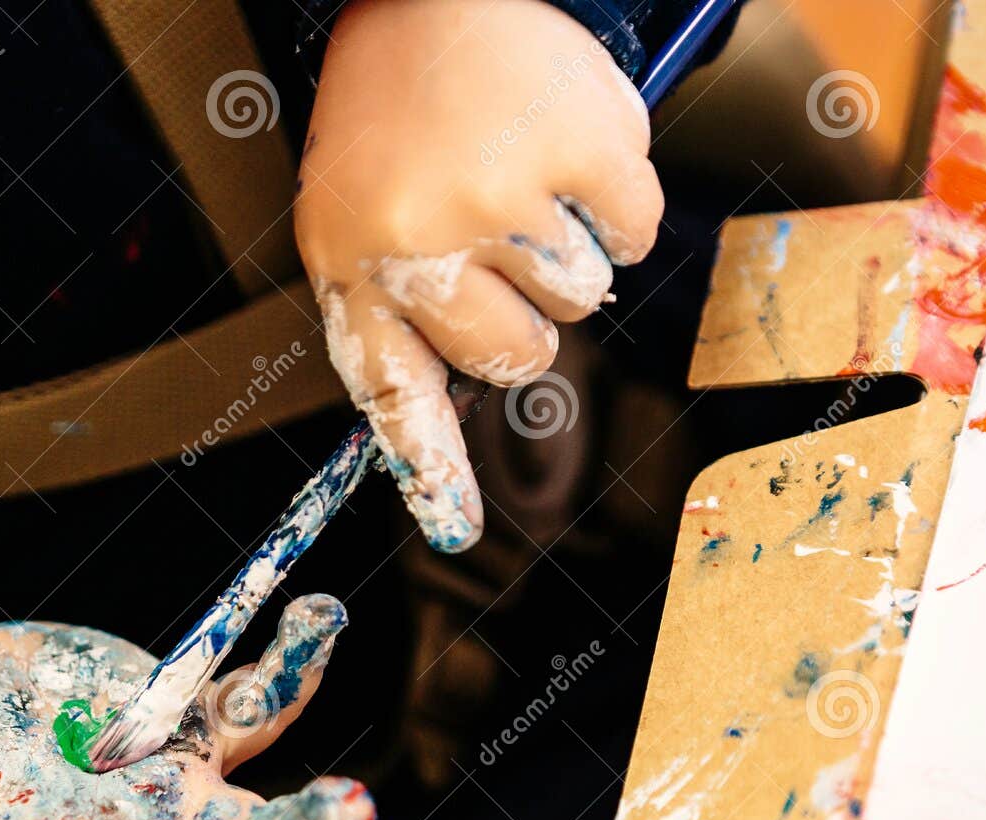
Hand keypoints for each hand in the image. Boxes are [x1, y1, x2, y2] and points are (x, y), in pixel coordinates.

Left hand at [295, 0, 662, 551]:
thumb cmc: (395, 122)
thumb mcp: (353, 224)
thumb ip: (399, 322)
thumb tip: (457, 429)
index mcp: (356, 267)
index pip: (396, 395)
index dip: (433, 471)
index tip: (454, 530)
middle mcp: (422, 245)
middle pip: (521, 357)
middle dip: (522, 310)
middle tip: (491, 234)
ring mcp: (504, 199)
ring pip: (580, 298)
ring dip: (564, 245)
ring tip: (515, 172)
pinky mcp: (582, 151)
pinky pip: (631, 235)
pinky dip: (615, 201)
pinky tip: (563, 151)